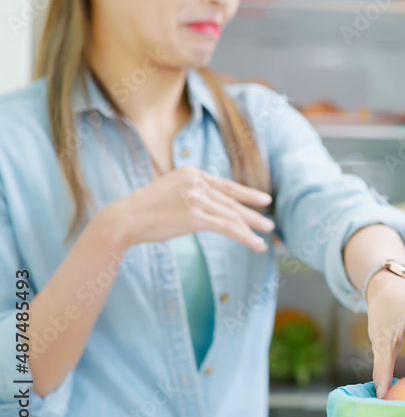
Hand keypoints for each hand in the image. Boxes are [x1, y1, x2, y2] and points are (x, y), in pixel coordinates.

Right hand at [99, 166, 274, 251]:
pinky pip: (227, 227)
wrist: (123, 219)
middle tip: (269, 224)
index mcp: (191, 172)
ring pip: (232, 214)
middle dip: (253, 213)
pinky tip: (255, 244)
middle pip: (232, 200)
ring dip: (252, 228)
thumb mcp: (171, 191)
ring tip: (265, 236)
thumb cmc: (144, 210)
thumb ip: (192, 193)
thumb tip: (210, 204)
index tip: (264, 199)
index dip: (247, 194)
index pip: (226, 185)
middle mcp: (196, 181)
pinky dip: (245, 237)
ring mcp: (195, 198)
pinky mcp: (194, 216)